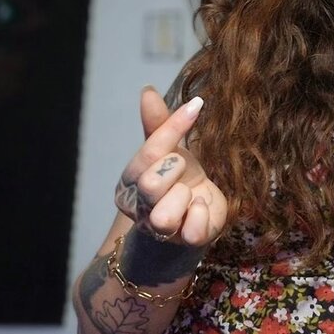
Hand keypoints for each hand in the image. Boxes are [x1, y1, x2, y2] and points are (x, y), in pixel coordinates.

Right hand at [113, 87, 226, 247]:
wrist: (197, 218)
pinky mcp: (183, 242)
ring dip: (185, 198)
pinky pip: (192, 231)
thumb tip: (147, 91)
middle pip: (150, 184)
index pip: (149, 152)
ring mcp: (158, 228)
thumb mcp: (171, 150)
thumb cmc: (181, 180)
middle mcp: (137, 207)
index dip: (174, 127)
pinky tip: (201, 208)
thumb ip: (159, 125)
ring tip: (192, 194)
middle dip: (176, 171)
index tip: (197, 106)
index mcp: (130, 181)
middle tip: (185, 171)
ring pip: (164, 215)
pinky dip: (203, 216)